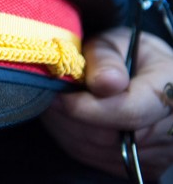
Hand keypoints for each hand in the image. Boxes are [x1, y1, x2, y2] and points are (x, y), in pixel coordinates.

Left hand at [41, 27, 172, 179]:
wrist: (145, 73)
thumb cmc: (127, 52)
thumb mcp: (116, 41)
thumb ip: (106, 58)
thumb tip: (104, 83)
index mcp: (172, 90)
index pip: (130, 112)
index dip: (89, 108)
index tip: (60, 97)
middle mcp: (171, 128)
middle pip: (110, 137)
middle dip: (70, 118)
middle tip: (48, 97)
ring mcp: (158, 152)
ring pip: (97, 150)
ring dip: (67, 128)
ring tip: (54, 103)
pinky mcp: (139, 166)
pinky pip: (95, 158)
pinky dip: (72, 138)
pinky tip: (65, 117)